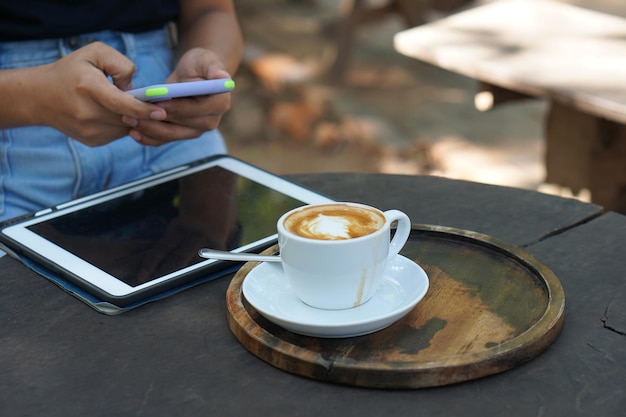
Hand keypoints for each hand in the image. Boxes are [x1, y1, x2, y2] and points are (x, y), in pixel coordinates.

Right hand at [34, 42, 166, 145]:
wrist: (41, 97)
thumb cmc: (72, 71)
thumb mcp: (94, 53)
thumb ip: (121, 65)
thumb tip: (135, 90)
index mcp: (88, 87)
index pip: (121, 103)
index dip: (144, 109)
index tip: (161, 111)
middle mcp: (88, 112)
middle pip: (128, 117)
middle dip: (143, 111)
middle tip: (152, 101)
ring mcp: (89, 130)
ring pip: (127, 127)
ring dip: (133, 117)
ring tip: (124, 103)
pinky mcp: (92, 141)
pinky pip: (120, 134)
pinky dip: (123, 123)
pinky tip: (113, 112)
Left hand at [123, 48, 232, 145]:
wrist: (193, 76)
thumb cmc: (199, 65)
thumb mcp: (205, 60)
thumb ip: (213, 68)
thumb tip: (223, 77)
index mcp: (220, 104)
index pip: (198, 110)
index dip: (178, 108)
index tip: (157, 104)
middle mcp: (210, 121)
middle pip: (183, 126)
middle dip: (158, 120)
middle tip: (134, 112)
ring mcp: (196, 130)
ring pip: (171, 135)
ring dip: (149, 129)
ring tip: (128, 120)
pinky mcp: (182, 134)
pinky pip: (165, 140)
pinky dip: (148, 138)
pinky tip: (133, 132)